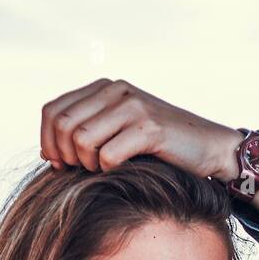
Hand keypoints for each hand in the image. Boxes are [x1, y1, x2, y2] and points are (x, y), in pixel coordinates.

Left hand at [39, 78, 242, 182]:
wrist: (210, 147)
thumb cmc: (162, 147)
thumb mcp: (120, 131)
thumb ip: (87, 132)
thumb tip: (47, 154)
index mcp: (105, 87)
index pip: (52, 111)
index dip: (47, 141)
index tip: (59, 164)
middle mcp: (116, 90)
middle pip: (62, 126)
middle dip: (64, 155)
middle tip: (79, 171)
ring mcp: (133, 107)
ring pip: (81, 140)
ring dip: (86, 164)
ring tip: (101, 170)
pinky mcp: (149, 128)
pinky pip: (108, 154)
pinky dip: (107, 170)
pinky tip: (120, 171)